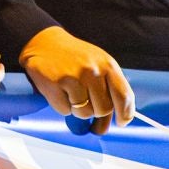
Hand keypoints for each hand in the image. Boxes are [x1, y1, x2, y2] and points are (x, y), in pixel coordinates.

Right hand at [19, 26, 133, 133]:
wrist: (43, 42)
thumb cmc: (74, 58)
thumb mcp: (96, 67)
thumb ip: (107, 91)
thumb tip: (104, 126)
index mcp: (108, 65)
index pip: (124, 97)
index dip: (125, 114)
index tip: (121, 122)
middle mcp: (93, 70)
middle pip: (104, 109)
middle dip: (96, 112)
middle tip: (87, 104)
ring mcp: (74, 77)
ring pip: (85, 113)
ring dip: (78, 110)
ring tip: (71, 94)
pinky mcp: (56, 84)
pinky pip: (65, 110)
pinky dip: (62, 106)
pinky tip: (59, 91)